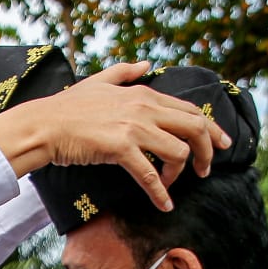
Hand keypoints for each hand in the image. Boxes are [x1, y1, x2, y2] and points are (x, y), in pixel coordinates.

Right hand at [0, 61, 231, 211]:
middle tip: (208, 170)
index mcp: (143, 93)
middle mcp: (144, 107)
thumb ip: (125, 71)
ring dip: (181, 173)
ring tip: (172, 185)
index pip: (190, 109)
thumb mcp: (99, 81)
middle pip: (195, 127)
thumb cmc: (68, 107)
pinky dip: (161, 193)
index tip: (222, 144)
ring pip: (179, 151)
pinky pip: (151, 175)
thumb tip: (147, 64)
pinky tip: (164, 204)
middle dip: (208, 150)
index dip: (211, 128)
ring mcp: (134, 127)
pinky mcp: (120, 148)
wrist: (45, 125)